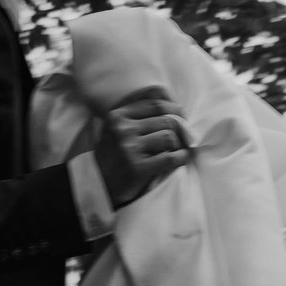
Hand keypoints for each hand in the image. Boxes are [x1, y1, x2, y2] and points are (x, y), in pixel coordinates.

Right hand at [93, 85, 193, 207]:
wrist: (99, 183)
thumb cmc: (113, 155)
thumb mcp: (117, 128)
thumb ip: (138, 114)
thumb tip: (173, 104)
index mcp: (118, 115)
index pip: (154, 102)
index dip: (174, 107)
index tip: (181, 115)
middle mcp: (122, 129)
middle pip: (166, 119)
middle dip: (181, 127)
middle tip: (186, 134)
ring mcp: (129, 148)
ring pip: (169, 137)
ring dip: (180, 144)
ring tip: (178, 148)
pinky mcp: (137, 168)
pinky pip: (170, 158)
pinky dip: (182, 157)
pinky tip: (182, 158)